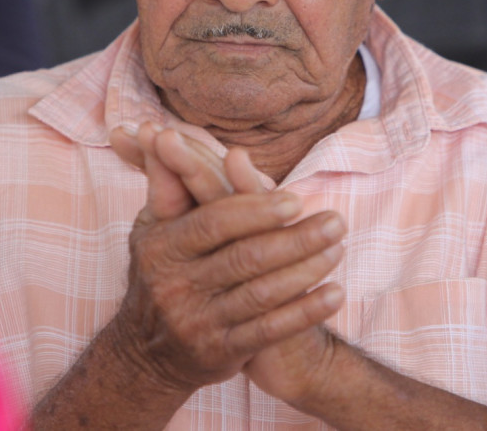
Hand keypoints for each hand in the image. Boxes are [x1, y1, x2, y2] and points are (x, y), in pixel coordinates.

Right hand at [108, 125, 344, 395]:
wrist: (148, 352)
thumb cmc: (161, 272)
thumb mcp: (153, 228)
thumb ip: (166, 183)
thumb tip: (163, 132)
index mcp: (162, 248)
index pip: (214, 223)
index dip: (255, 210)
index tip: (295, 198)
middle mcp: (177, 287)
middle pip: (245, 258)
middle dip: (295, 238)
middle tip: (335, 220)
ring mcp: (199, 323)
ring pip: (262, 294)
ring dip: (306, 271)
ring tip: (339, 249)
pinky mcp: (221, 353)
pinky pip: (270, 331)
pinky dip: (305, 311)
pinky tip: (335, 293)